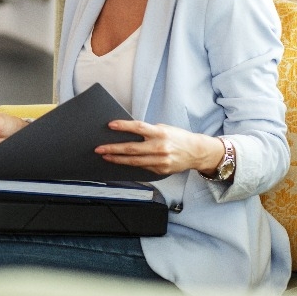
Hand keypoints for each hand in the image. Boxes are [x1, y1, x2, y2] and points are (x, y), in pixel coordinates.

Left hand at [94, 120, 223, 175]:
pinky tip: (120, 162)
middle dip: (113, 149)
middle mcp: (160, 147)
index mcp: (160, 133)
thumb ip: (148, 131)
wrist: (196, 152)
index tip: (110, 125)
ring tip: (106, 156)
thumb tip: (127, 132)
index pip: (138, 128)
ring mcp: (160, 161)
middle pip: (132, 148)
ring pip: (134, 161)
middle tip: (99, 148)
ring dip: (117, 159)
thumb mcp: (164, 129)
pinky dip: (130, 165)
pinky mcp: (161, 170)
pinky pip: (142, 167)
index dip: (124, 126)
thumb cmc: (178, 137)